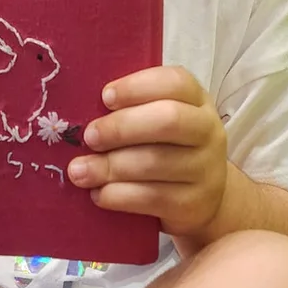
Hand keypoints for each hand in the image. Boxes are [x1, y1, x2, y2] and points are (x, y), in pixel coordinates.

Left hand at [67, 66, 228, 239]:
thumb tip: (79, 108)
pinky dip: (119, 195)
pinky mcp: (194, 204)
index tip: (104, 97)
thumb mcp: (157, 119)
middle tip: (89, 136)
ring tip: (79, 170)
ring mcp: (206, 170)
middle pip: (168, 120)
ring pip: (156, 163)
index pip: (175, 82)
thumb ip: (131, 108)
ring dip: (110, 166)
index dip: (137, 87)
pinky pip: (152, 198)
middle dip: (121, 127)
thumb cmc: (165, 147)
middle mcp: (208, 131)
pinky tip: (98, 194)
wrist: (200, 198)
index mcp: (197, 100)